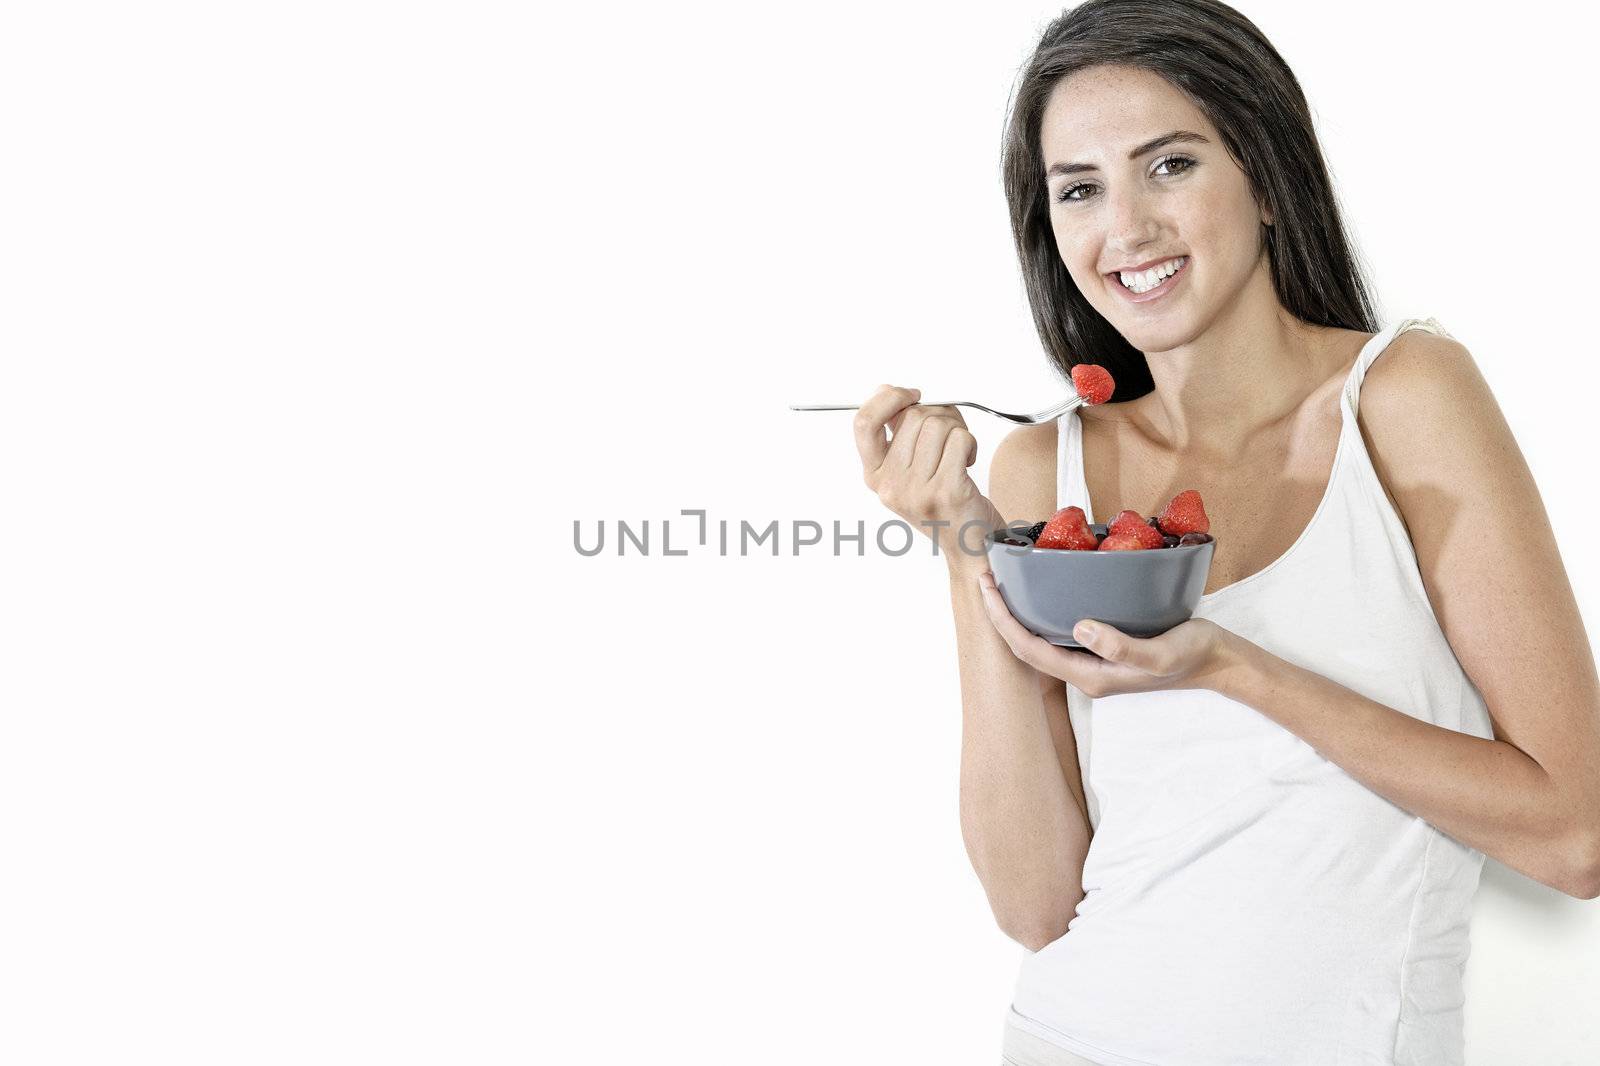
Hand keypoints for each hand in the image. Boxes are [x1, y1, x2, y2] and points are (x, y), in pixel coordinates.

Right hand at [853, 384, 1003, 565]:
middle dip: (938, 414)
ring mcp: (917, 491)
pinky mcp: (946, 491)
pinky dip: (970, 443)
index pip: (864, 423)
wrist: (969, 545)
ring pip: (938, 425)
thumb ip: (896, 433)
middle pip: (913, 417)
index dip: (888, 398)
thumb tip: (888, 392)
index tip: (910, 395)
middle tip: (949, 432)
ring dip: (956, 430)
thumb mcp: (908, 471)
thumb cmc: (942, 504)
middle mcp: (891, 485)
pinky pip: (959, 439)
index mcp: (875, 475)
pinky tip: (967, 461)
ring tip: (957, 452)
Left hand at [975, 569, 1235, 695]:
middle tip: (985, 577)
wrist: (1218, 661)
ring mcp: (1093, 661)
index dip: (1004, 620)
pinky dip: (1042, 610)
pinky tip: (1041, 590)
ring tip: (1003, 581)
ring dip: (1018, 613)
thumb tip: (1080, 627)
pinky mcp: (1103, 647)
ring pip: (1041, 639)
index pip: (1030, 650)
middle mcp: (1085, 672)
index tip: (987, 588)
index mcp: (1090, 676)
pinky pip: (1060, 632)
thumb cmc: (1191, 655)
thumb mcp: (1160, 653)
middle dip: (1001, 615)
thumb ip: (1121, 646)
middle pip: (1027, 646)